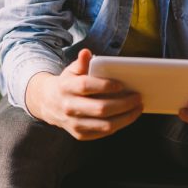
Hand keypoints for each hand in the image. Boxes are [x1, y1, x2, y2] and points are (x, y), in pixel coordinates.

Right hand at [25, 49, 142, 140]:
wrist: (49, 104)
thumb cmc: (67, 84)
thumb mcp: (71, 71)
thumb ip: (81, 63)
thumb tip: (86, 52)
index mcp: (66, 88)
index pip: (85, 86)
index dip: (104, 85)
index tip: (121, 84)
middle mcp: (69, 108)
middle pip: (100, 108)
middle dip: (123, 103)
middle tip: (137, 97)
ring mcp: (74, 124)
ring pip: (105, 125)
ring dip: (126, 117)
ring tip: (138, 107)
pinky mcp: (80, 135)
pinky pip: (104, 133)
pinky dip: (119, 125)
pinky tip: (128, 116)